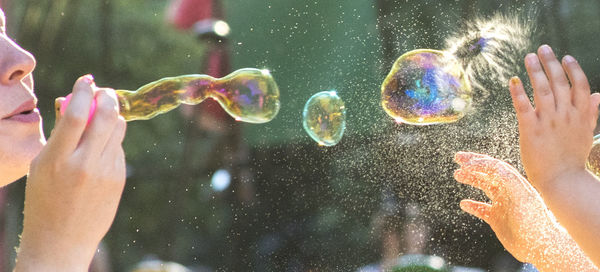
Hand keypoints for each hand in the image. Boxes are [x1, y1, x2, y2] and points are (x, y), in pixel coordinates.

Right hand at [15, 75, 126, 270]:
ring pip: (119, 129)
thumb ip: (59, 133)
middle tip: (104, 92)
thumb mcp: (40, 165)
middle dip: (108, 97)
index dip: (83, 91)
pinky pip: (120, 148)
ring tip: (102, 117)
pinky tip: (100, 148)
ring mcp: (106, 172)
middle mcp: (84, 164)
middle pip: (106, 117)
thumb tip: (70, 100)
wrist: (62, 240)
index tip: (86, 79)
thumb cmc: (44, 199)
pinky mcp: (120, 179)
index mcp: (57, 159)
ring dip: (113, 116)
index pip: (76, 114)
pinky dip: (112, 140)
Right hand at [454, 152, 597, 270]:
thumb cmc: (535, 222)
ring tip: (457, 175)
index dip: (479, 162)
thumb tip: (494, 166)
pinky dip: (472, 205)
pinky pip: (482, 209)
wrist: (540, 247)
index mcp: (515, 184)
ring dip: (471, 180)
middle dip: (473, 164)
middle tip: (457, 158)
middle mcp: (509, 191)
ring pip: (484, 187)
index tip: (464, 164)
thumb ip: (509, 180)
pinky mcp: (498, 220)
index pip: (495, 166)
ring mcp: (503, 205)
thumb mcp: (523, 198)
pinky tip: (464, 204)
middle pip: (488, 172)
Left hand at [508, 45, 599, 188]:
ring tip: (529, 57)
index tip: (566, 56)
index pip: (580, 85)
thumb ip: (590, 113)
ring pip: (543, 90)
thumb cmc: (572, 158)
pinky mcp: (531, 129)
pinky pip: (524, 107)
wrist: (562, 181)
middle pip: (560, 83)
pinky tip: (513, 80)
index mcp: (580, 115)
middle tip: (542, 48)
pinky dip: (518, 92)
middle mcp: (566, 115)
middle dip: (551, 64)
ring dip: (536, 72)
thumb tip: (597, 95)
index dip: (573, 69)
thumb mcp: (586, 134)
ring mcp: (548, 121)